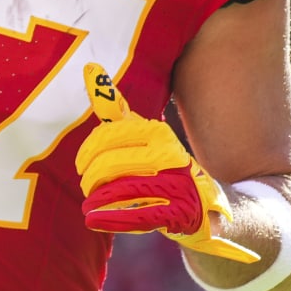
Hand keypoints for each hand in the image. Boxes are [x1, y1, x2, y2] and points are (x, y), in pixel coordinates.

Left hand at [77, 64, 259, 263]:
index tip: (82, 165)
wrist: (209, 204)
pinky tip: (97, 221)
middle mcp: (168, 153)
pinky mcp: (181, 212)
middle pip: (110, 164)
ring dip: (98, 202)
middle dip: (91, 179)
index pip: (107, 136)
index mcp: (157, 132)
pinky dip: (113, 219)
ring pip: (122, 190)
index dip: (87, 153)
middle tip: (88, 189)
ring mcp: (177, 183)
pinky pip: (140, 215)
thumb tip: (90, 69)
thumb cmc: (165, 165)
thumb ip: (115, 110)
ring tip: (89, 209)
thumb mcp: (143, 134)